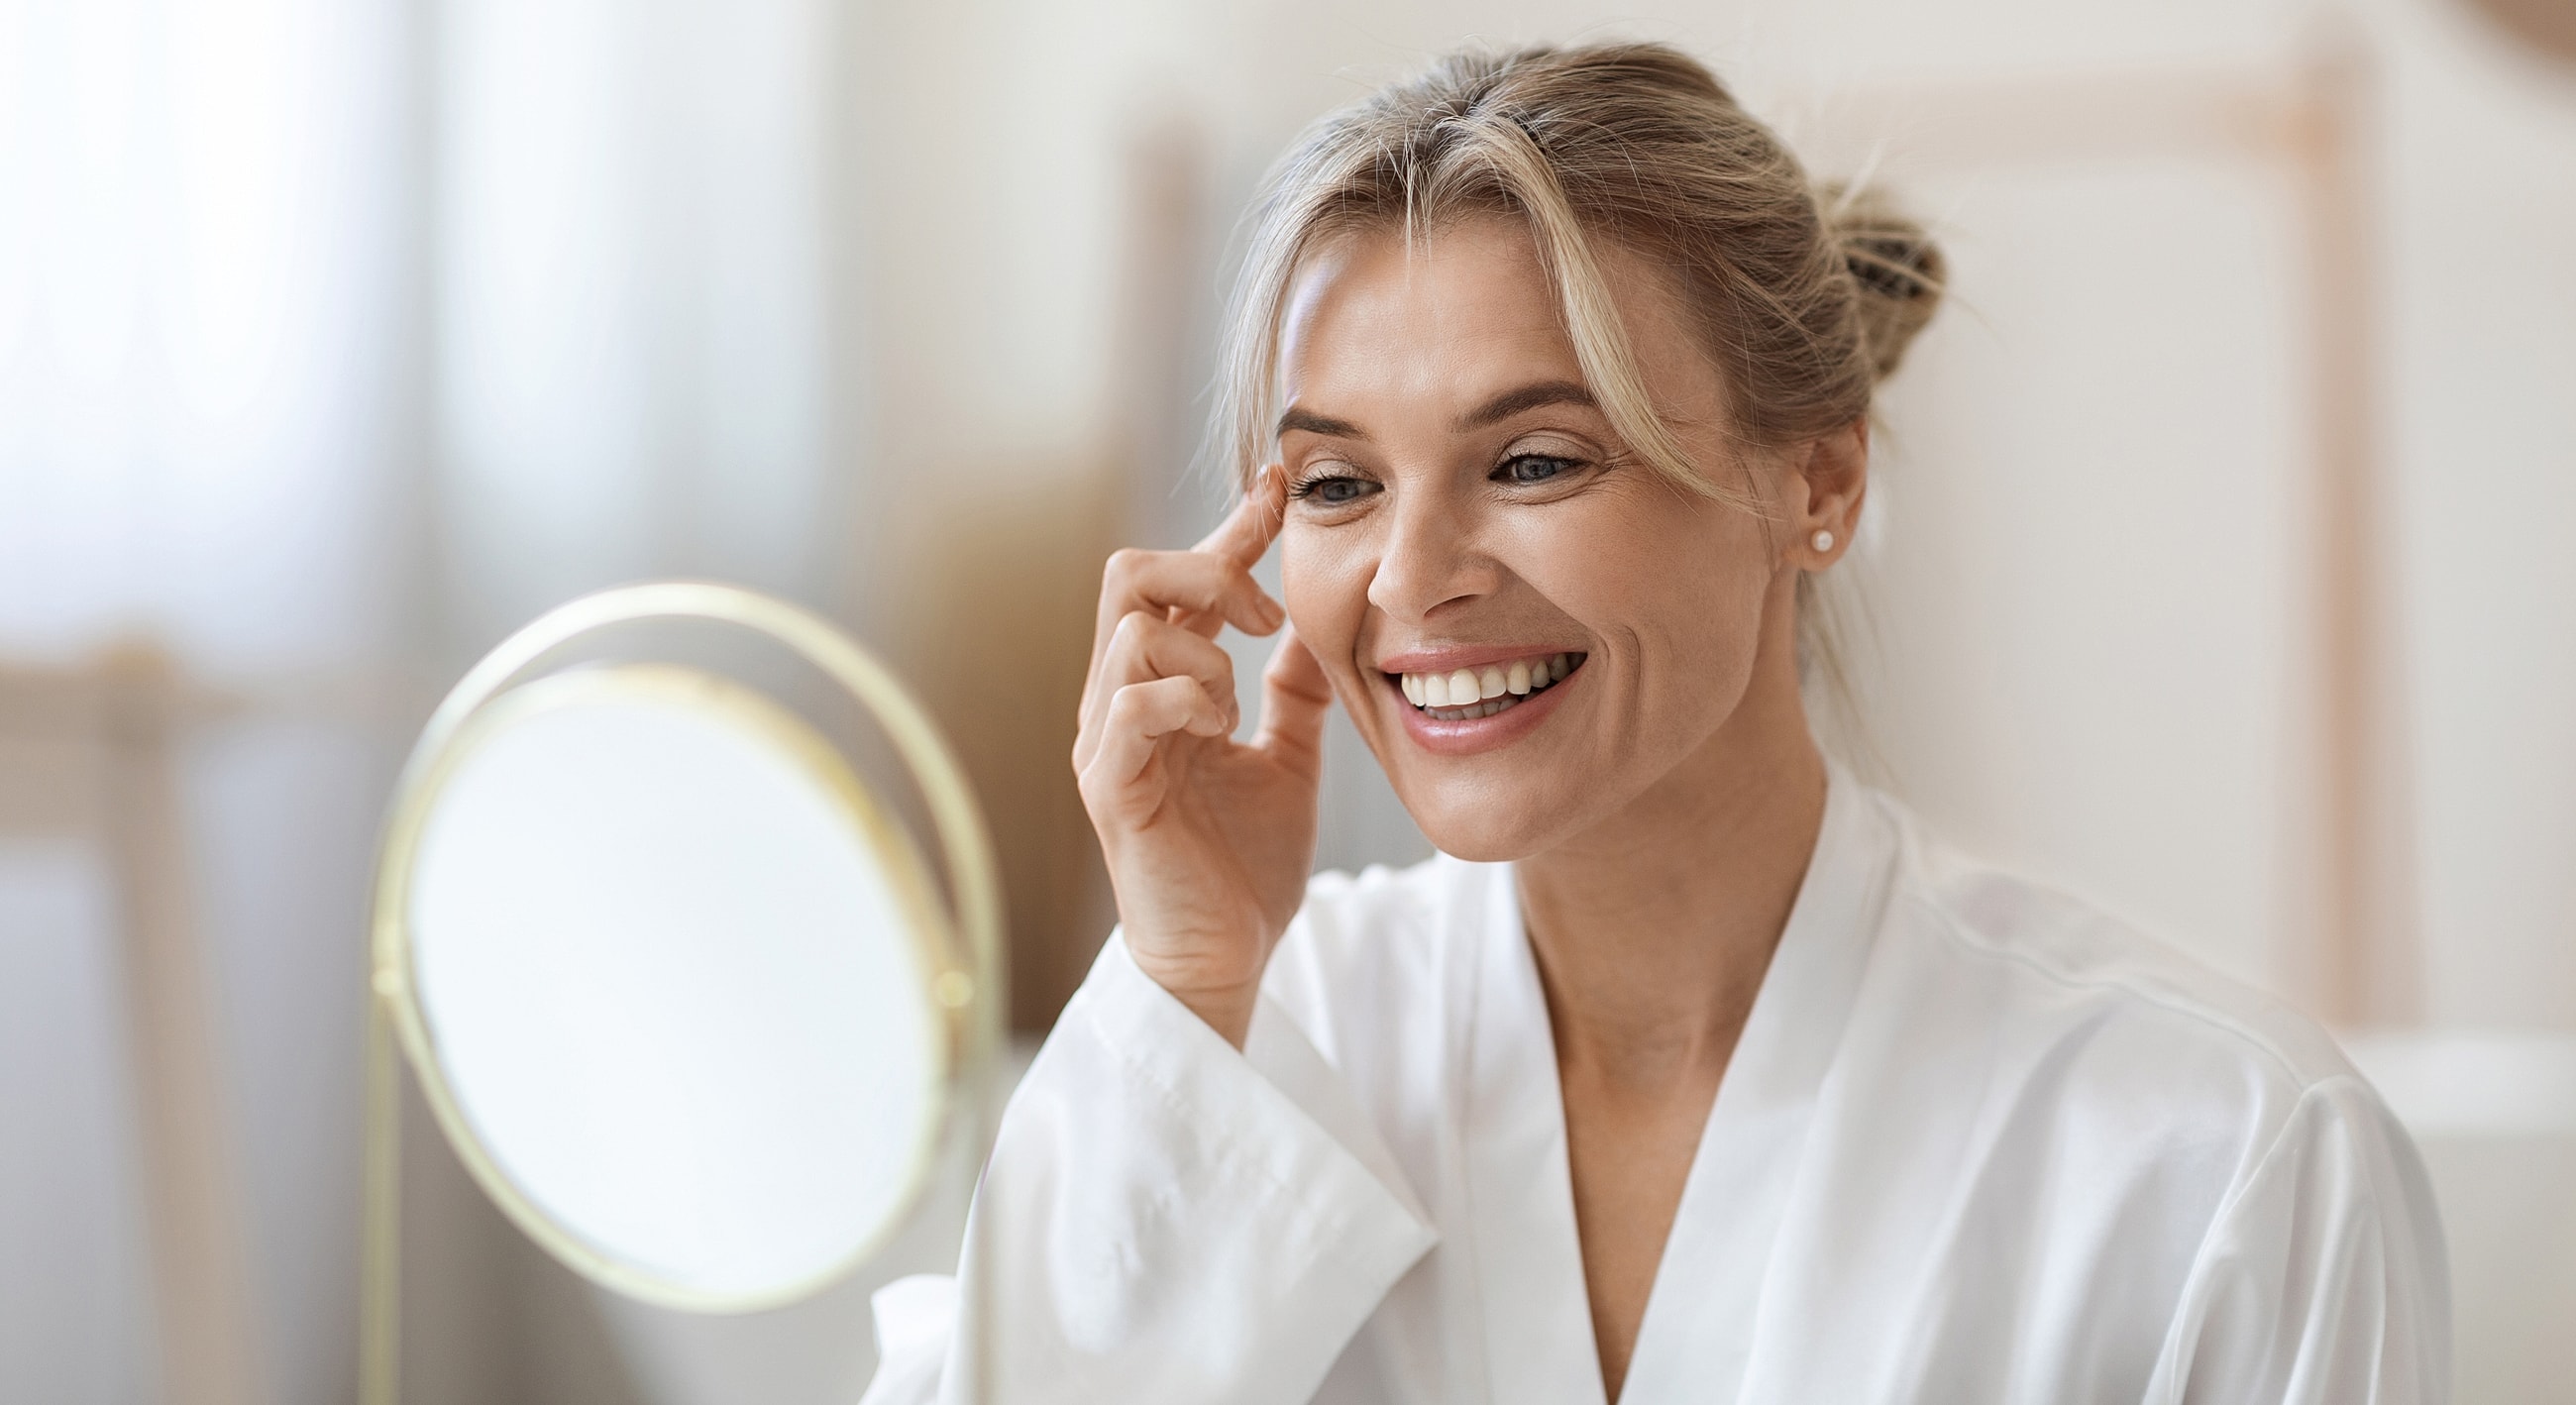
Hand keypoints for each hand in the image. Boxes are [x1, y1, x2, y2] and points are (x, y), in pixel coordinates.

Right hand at [1071, 466, 1329, 1045]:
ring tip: (1238, 707)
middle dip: (1205, 567)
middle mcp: (1121, 701)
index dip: (1231, 528)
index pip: (1183, 579)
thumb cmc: (1246, 868)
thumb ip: (1294, 694)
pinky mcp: (1110, 787)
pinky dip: (1187, 700)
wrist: (1227, 960)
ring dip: (1203, 652)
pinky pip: (1131, 705)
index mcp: (1162, 687)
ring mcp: (1107, 742)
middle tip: (1263, 612)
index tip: (1282, 486)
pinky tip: (1221, 733)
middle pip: (1128, 574)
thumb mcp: (1288, 760)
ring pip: (1131, 630)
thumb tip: (1318, 625)